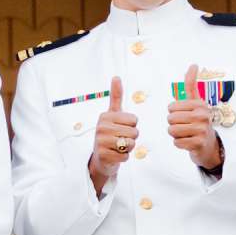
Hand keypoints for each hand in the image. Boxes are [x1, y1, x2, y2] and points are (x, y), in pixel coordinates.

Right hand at [87, 77, 138, 194]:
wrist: (100, 158)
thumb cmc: (110, 134)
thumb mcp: (113, 114)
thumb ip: (116, 96)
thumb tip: (116, 76)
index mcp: (106, 116)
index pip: (134, 120)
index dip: (132, 126)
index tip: (121, 128)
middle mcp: (101, 127)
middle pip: (134, 132)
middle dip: (131, 138)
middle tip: (120, 140)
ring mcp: (101, 141)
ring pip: (131, 144)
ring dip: (128, 148)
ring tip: (117, 147)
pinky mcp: (103, 155)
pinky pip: (126, 156)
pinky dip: (124, 158)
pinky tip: (115, 156)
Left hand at [166, 64, 223, 171]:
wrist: (208, 144)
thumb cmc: (198, 121)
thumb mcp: (195, 102)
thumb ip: (191, 84)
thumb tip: (194, 64)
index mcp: (200, 104)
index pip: (171, 107)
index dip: (174, 112)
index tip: (185, 115)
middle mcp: (203, 115)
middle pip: (170, 119)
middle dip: (174, 124)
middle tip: (186, 126)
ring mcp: (202, 130)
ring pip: (172, 130)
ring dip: (175, 134)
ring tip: (186, 133)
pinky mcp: (199, 143)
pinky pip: (176, 142)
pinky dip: (179, 143)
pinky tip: (188, 142)